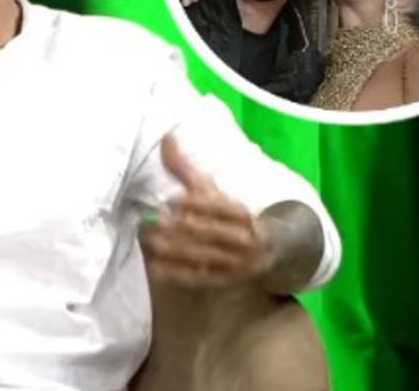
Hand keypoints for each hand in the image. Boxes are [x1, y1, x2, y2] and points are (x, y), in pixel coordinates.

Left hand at [140, 138, 271, 288]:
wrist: (266, 251)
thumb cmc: (227, 214)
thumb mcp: (210, 190)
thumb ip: (185, 168)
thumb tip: (165, 137)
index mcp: (241, 212)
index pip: (221, 207)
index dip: (198, 204)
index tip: (173, 200)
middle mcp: (243, 238)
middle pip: (211, 233)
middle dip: (182, 228)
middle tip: (154, 222)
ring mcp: (235, 263)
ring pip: (204, 256)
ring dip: (176, 250)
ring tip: (152, 242)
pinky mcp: (224, 281)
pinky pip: (199, 279)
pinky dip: (177, 274)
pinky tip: (156, 267)